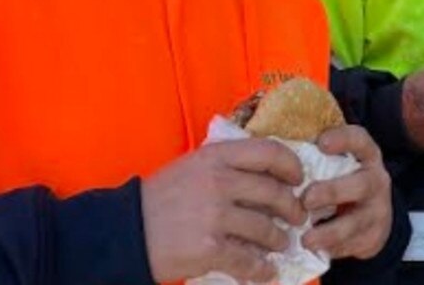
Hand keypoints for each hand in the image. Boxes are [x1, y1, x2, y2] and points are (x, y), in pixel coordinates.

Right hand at [141, 138, 305, 283]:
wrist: (125, 231)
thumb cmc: (159, 198)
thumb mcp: (191, 167)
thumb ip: (226, 165)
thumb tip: (268, 176)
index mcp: (215, 156)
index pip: (269, 151)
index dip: (291, 165)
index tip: (298, 178)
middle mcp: (218, 182)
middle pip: (274, 192)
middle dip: (293, 208)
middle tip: (298, 217)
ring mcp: (215, 215)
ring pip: (266, 228)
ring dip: (280, 239)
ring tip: (282, 244)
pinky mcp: (210, 248)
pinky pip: (248, 260)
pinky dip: (262, 269)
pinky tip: (266, 272)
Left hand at [301, 124, 391, 259]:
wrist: (372, 215)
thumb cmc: (340, 181)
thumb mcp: (335, 165)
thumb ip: (311, 155)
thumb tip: (263, 142)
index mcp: (365, 156)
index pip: (359, 140)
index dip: (343, 140)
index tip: (321, 143)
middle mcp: (375, 180)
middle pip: (361, 184)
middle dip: (332, 192)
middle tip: (307, 199)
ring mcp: (377, 210)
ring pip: (357, 222)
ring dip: (329, 232)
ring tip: (306, 239)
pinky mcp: (373, 237)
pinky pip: (352, 245)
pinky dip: (331, 249)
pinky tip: (314, 250)